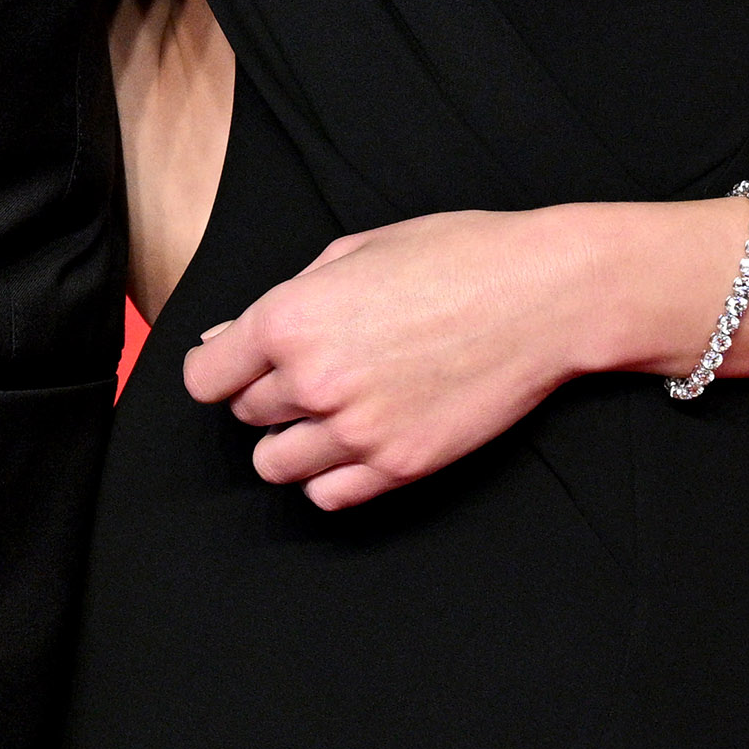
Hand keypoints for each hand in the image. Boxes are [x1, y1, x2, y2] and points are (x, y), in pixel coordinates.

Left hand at [182, 206, 601, 508]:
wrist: (543, 295)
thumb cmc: (454, 257)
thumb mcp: (354, 252)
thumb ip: (282, 299)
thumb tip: (221, 339)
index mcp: (290, 318)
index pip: (205, 377)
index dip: (220, 369)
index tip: (238, 366)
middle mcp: (311, 380)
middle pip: (246, 416)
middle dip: (268, 395)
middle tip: (316, 370)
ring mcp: (356, 430)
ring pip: (275, 465)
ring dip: (292, 441)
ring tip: (332, 412)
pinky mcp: (399, 466)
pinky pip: (327, 496)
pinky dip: (329, 477)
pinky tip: (353, 445)